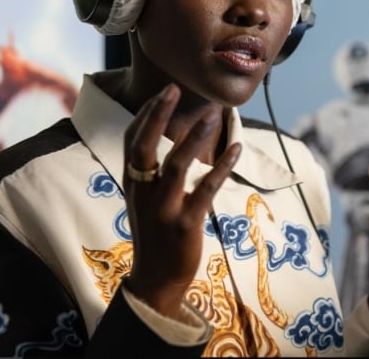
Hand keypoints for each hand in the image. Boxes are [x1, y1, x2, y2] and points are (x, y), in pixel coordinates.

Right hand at [122, 84, 240, 317]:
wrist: (155, 280)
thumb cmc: (155, 233)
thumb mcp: (146, 199)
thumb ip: (152, 171)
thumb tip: (169, 136)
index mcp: (132, 183)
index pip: (131, 140)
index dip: (145, 114)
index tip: (163, 91)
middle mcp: (142, 192)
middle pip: (144, 146)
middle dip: (157, 115)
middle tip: (173, 88)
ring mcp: (162, 208)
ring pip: (176, 165)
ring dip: (194, 137)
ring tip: (213, 114)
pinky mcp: (185, 224)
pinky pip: (205, 190)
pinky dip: (221, 168)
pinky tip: (236, 149)